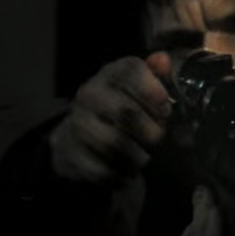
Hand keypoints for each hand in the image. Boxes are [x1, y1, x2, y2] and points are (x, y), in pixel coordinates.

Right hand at [49, 54, 173, 184]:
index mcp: (110, 74)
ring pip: (115, 143)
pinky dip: (121, 175)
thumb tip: (164, 60)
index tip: (165, 110)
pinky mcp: (69, 152)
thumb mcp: (139, 90)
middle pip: (126, 111)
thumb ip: (156, 76)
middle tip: (157, 138)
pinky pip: (102, 169)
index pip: (131, 70)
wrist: (78, 137)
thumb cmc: (121, 110)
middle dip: (150, 130)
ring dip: (137, 156)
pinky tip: (126, 171)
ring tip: (142, 157)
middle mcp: (89, 93)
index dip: (154, 91)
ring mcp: (76, 122)